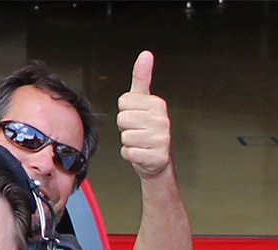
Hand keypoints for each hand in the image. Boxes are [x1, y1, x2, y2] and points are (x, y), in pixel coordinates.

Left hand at [117, 51, 171, 179]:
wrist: (156, 160)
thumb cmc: (147, 130)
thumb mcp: (143, 102)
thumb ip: (141, 78)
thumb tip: (145, 54)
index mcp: (157, 104)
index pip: (123, 102)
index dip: (125, 111)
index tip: (136, 116)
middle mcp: (161, 120)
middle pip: (122, 119)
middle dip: (125, 127)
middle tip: (137, 131)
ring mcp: (161, 138)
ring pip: (124, 136)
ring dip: (128, 142)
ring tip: (140, 142)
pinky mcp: (156, 156)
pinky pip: (128, 152)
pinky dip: (130, 155)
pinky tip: (141, 153)